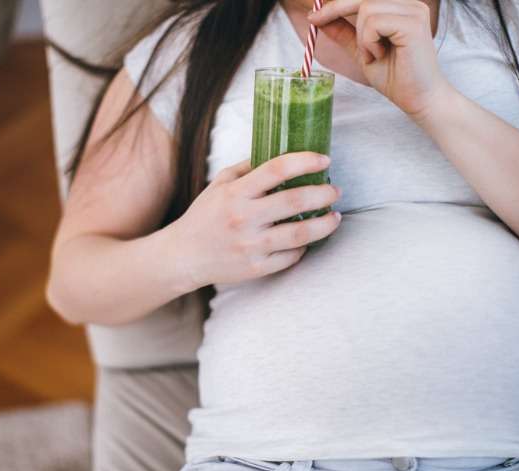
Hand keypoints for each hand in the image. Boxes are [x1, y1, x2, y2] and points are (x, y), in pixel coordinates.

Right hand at [169, 153, 342, 289]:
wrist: (184, 256)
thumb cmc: (204, 216)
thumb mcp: (219, 184)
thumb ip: (247, 169)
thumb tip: (281, 155)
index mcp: (235, 193)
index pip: (277, 169)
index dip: (305, 161)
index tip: (324, 160)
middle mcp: (244, 218)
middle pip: (295, 201)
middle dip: (324, 193)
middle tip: (335, 190)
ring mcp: (251, 245)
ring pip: (301, 233)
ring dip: (325, 223)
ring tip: (335, 216)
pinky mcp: (256, 268)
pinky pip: (291, 256)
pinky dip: (304, 247)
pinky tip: (308, 239)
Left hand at [309, 0, 452, 117]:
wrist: (419, 99)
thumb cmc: (396, 78)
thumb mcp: (362, 51)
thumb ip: (345, 32)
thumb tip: (318, 17)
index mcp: (401, 8)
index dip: (337, 3)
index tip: (313, 15)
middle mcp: (411, 5)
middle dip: (335, 9)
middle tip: (314, 21)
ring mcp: (414, 11)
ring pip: (366, 9)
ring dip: (361, 37)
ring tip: (374, 55)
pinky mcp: (414, 24)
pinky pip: (374, 23)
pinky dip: (369, 42)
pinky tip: (381, 55)